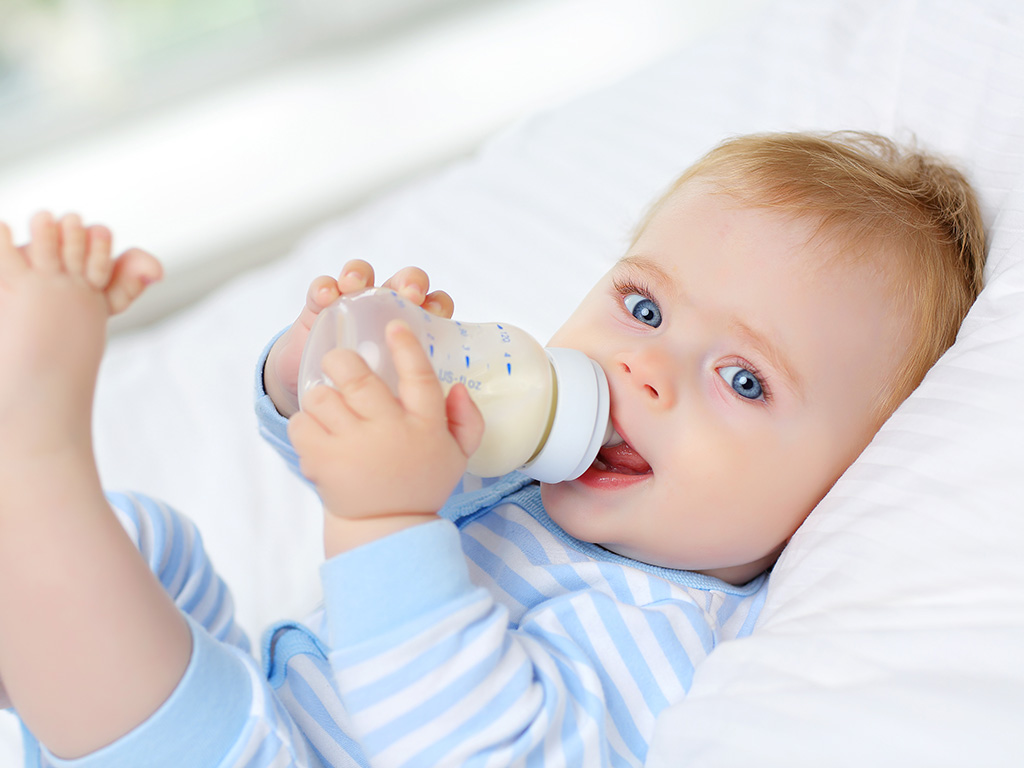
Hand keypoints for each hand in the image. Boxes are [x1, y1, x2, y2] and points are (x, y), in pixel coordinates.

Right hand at [265, 260, 454, 417]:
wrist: (322, 412)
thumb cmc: (373, 407)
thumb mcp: (405, 407)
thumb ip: (439, 405)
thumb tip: (460, 391)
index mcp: (415, 331)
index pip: (435, 306)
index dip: (437, 304)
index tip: (434, 314)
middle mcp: (387, 312)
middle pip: (405, 282)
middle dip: (409, 281)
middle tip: (409, 294)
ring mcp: (354, 306)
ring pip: (363, 275)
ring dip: (362, 272)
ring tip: (355, 285)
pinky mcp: (320, 309)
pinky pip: (323, 289)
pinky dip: (325, 287)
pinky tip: (327, 298)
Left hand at [288, 319, 483, 544]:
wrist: (385, 527)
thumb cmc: (420, 481)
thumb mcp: (457, 454)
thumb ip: (466, 419)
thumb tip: (457, 387)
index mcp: (425, 427)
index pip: (419, 377)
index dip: (406, 347)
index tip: (393, 325)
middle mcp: (389, 433)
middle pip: (357, 378)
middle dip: (342, 361)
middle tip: (339, 362)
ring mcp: (353, 447)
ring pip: (322, 397)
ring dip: (322, 396)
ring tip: (329, 406)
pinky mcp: (322, 462)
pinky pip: (301, 424)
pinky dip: (305, 423)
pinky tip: (317, 432)